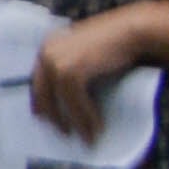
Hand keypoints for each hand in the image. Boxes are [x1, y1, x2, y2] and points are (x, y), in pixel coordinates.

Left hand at [30, 5, 147, 136]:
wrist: (132, 30)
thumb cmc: (114, 42)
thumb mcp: (85, 53)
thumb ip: (72, 65)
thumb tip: (67, 96)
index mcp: (48, 46)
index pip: (36, 79)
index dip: (40, 101)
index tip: (42, 117)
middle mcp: (47, 53)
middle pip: (42, 93)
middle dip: (53, 116)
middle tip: (64, 133)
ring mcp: (57, 62)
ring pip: (60, 102)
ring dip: (74, 122)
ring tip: (86, 137)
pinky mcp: (72, 71)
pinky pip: (75, 102)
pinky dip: (86, 117)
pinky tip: (96, 128)